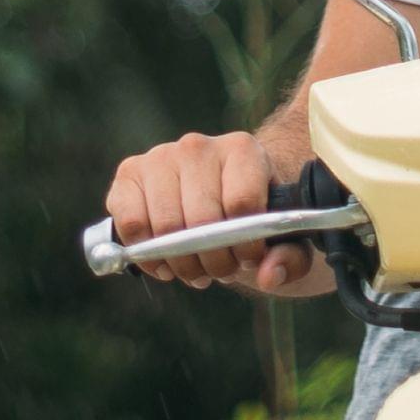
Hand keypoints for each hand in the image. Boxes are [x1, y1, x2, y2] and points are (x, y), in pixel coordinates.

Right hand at [101, 130, 335, 297]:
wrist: (220, 193)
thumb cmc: (255, 216)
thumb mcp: (283, 238)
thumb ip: (290, 258)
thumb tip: (268, 274)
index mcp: (242, 150)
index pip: (241, 203)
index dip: (246, 245)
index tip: (249, 259)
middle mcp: (198, 146)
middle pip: (201, 220)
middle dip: (214, 261)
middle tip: (222, 271)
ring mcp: (160, 157)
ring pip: (166, 227)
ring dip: (182, 263)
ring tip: (197, 267)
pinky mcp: (129, 173)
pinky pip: (130, 224)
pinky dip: (147, 254)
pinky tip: (166, 261)